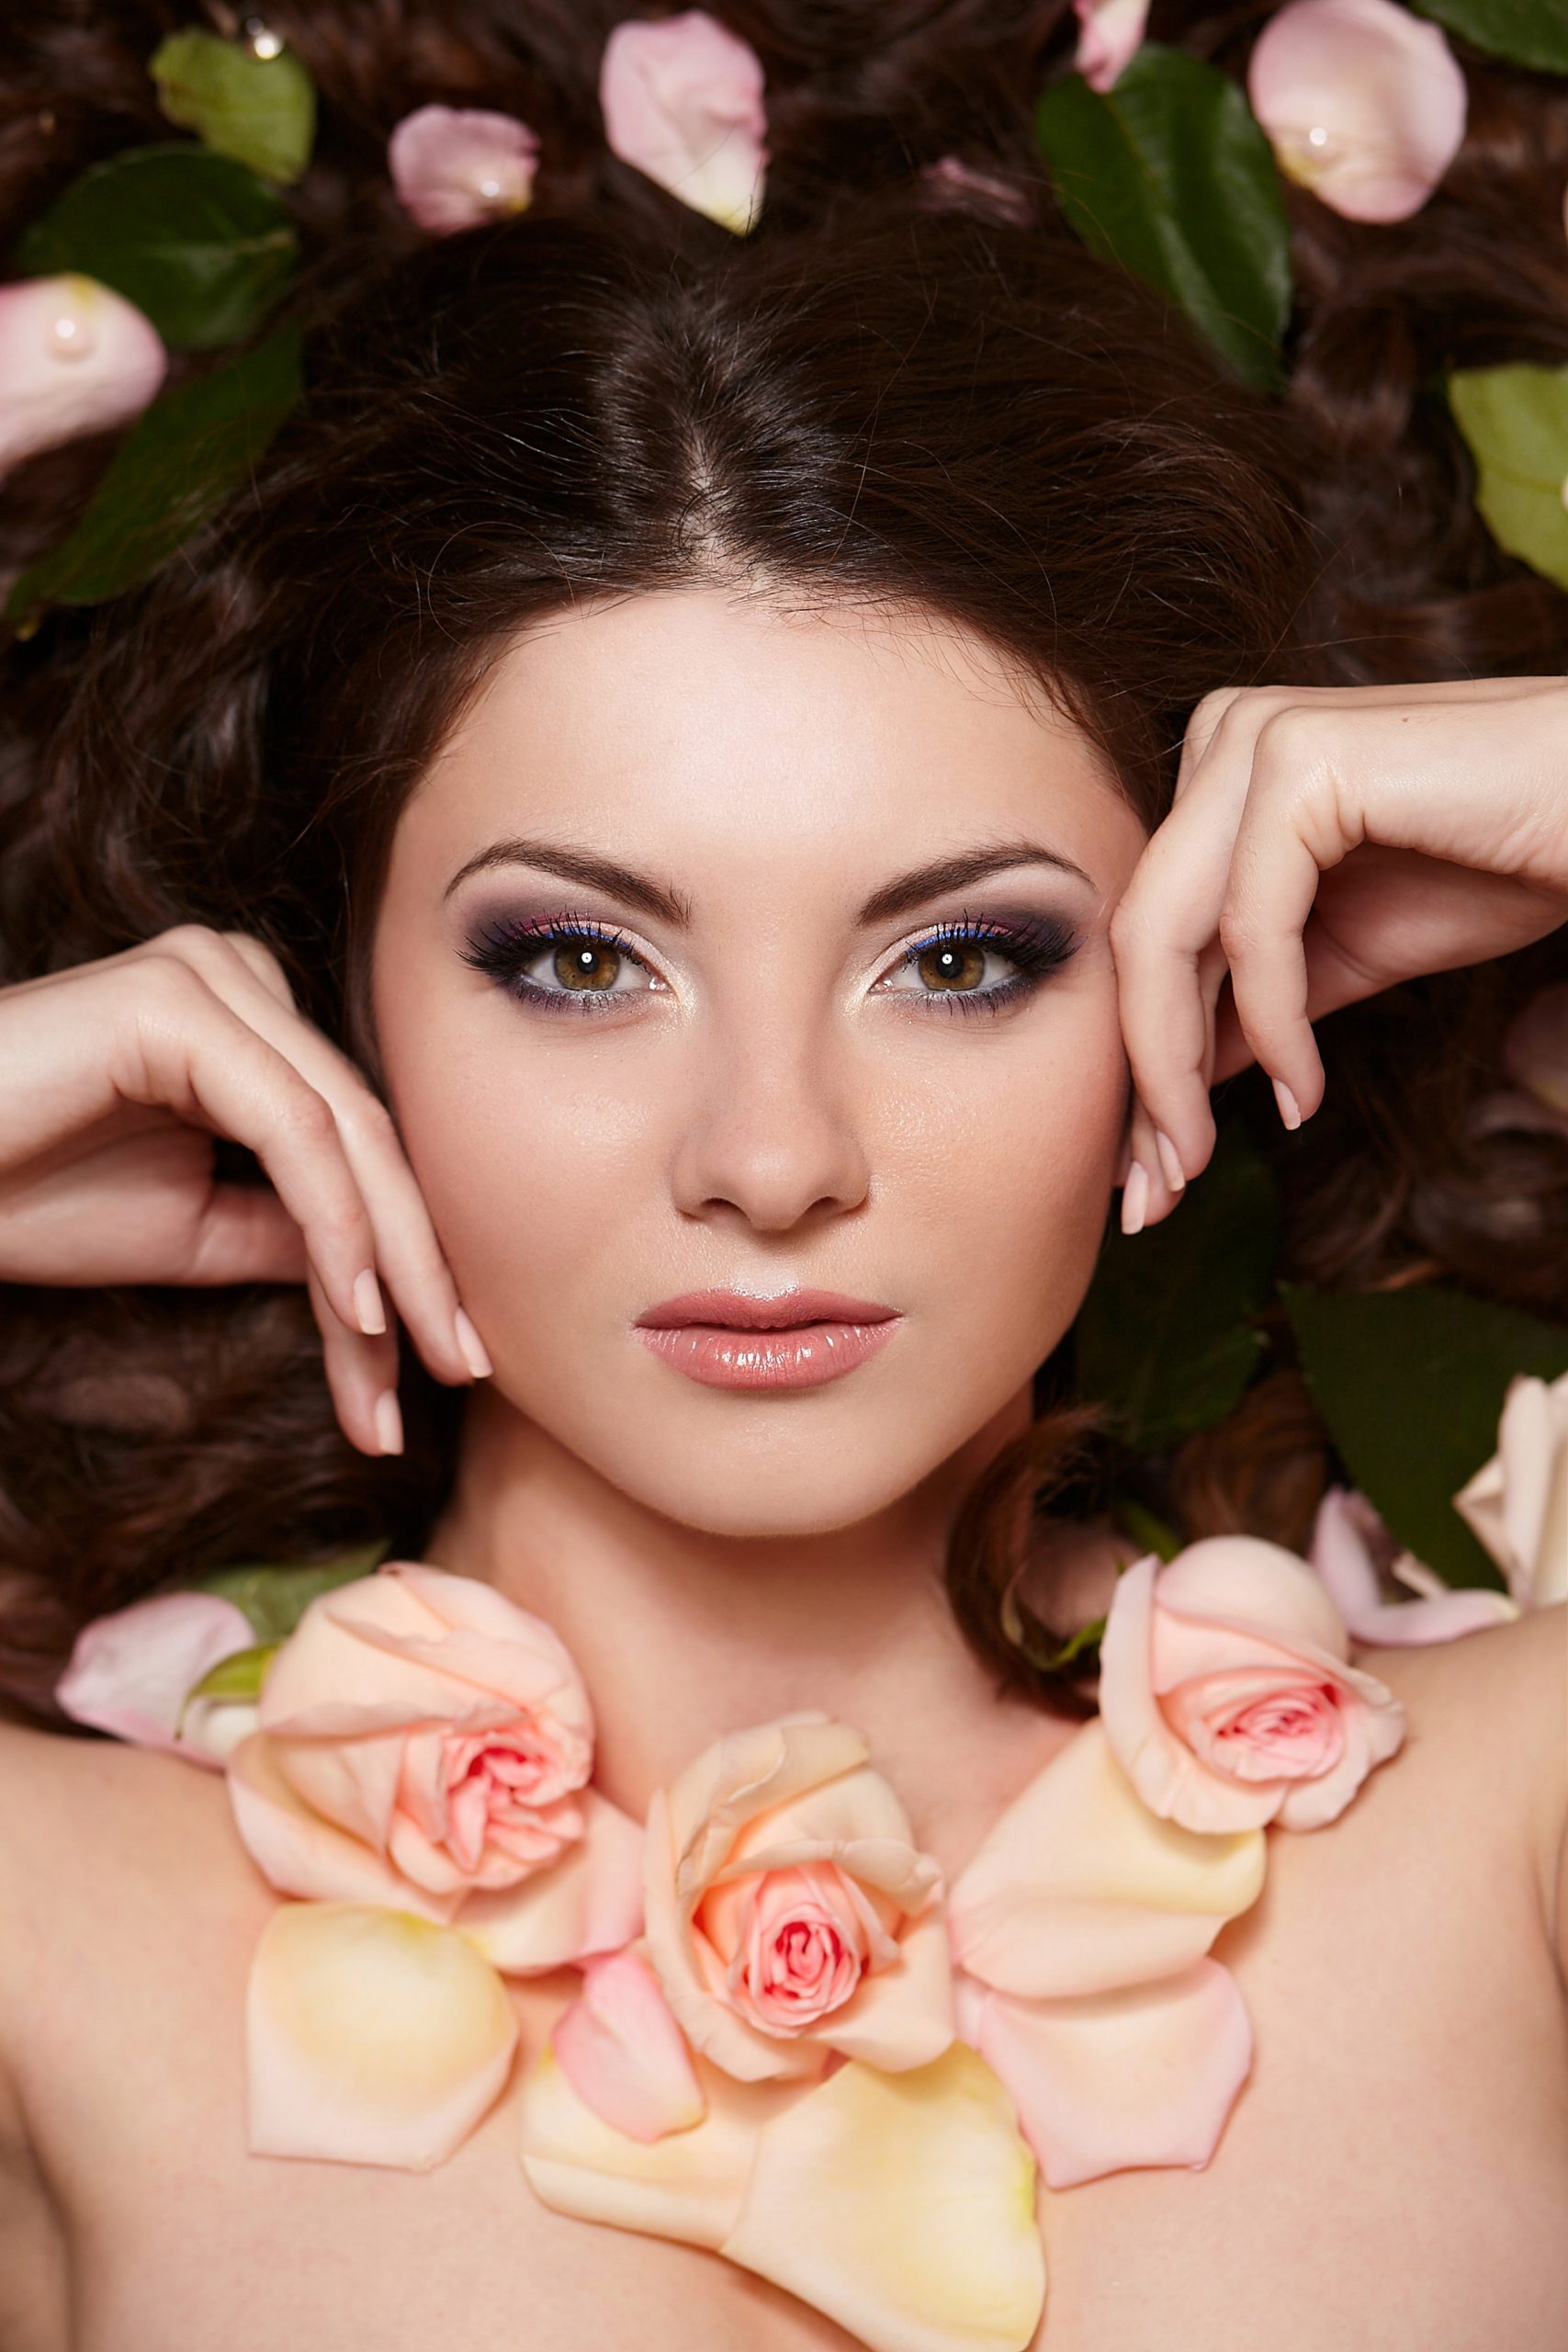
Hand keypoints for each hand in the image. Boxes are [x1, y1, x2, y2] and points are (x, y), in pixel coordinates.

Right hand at [0, 924, 488, 1453]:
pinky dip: (337, 1221)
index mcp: (251, 1021)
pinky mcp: (182, 1000)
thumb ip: (298, 1235)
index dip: (411, 1257)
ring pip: (348, 1134)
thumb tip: (396, 1281)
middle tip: (465, 1367)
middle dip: (424, 1264)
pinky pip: (295, 1127)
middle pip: (370, 1136)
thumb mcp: (195, 1230)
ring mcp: (213, 977)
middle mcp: (242, 979)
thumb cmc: (26, 1194)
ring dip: (394, 1259)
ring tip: (414, 1360)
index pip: (361, 1145)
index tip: (444, 1362)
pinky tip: (358, 1305)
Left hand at [1110, 677, 1567, 1229]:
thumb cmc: (1500, 865)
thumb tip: (1178, 1079)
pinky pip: (1253, 925)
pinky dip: (1269, 1023)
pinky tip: (1303, 1092)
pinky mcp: (1302, 758)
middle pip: (1137, 937)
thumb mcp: (1348, 953)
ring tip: (1201, 1161)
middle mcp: (1222, 735)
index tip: (1148, 1170)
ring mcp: (1255, 737)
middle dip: (1141, 1081)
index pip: (1148, 930)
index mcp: (1220, 767)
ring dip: (1175, 1072)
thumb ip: (1257, 1001)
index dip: (1140, 1059)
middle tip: (1154, 1193)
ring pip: (1167, 937)